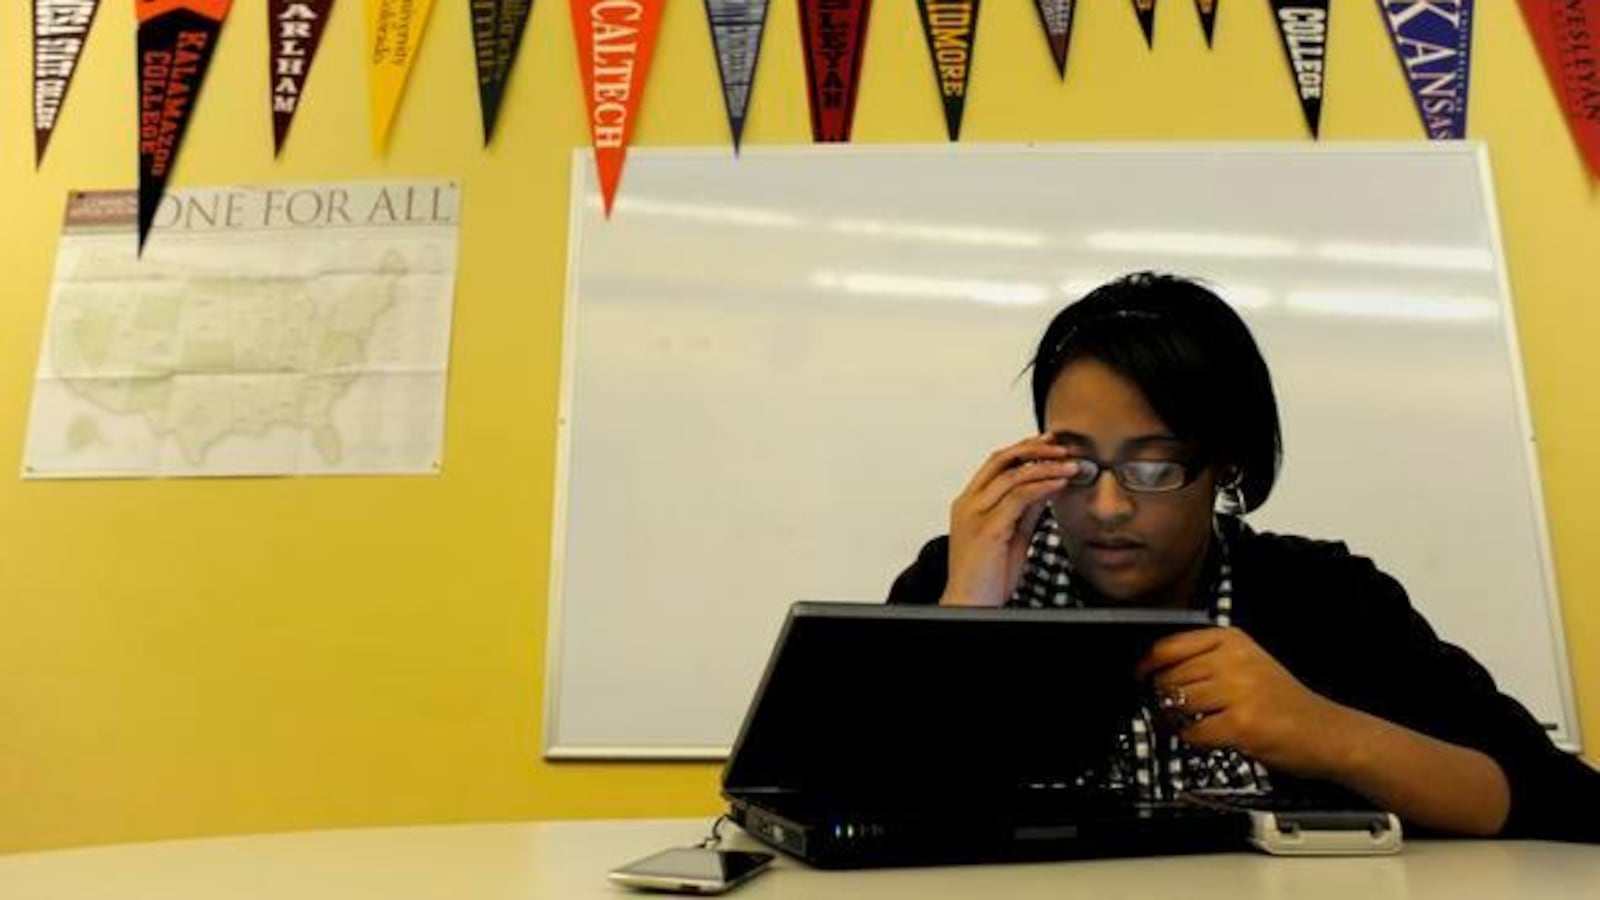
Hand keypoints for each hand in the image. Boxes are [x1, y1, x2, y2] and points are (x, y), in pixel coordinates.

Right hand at [940, 435, 1078, 607]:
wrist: (970, 605)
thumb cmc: (987, 577)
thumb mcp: (1011, 536)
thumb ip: (1025, 510)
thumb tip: (1048, 487)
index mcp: (969, 503)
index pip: (996, 464)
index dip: (1024, 448)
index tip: (1050, 442)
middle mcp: (968, 503)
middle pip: (1001, 459)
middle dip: (1034, 448)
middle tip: (1062, 444)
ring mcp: (975, 515)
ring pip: (1012, 475)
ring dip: (1046, 466)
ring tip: (1071, 464)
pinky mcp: (987, 529)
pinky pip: (1018, 497)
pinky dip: (1042, 486)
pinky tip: (1060, 482)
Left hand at [1136, 628, 1353, 777]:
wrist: (1326, 732)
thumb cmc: (1284, 701)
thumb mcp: (1247, 663)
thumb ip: (1206, 660)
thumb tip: (1154, 670)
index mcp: (1232, 640)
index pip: (1169, 646)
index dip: (1146, 665)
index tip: (1140, 676)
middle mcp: (1234, 660)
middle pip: (1169, 676)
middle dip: (1161, 696)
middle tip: (1165, 708)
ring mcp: (1239, 692)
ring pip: (1177, 703)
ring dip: (1173, 718)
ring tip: (1185, 723)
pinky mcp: (1241, 724)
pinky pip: (1193, 731)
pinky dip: (1191, 738)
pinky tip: (1203, 737)